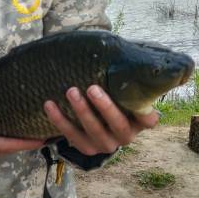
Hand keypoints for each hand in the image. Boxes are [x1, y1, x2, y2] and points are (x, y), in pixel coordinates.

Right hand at [0, 100, 43, 167]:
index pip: (6, 146)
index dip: (25, 143)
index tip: (43, 138)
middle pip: (8, 150)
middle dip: (26, 142)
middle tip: (45, 131)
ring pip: (1, 150)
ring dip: (17, 143)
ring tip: (32, 131)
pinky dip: (5, 142)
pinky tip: (9, 132)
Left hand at [44, 85, 159, 155]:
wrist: (92, 117)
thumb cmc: (110, 93)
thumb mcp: (119, 88)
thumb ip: (122, 77)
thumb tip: (114, 48)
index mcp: (139, 121)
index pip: (149, 119)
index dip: (145, 114)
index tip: (136, 98)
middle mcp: (125, 136)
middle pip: (118, 125)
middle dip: (105, 107)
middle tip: (92, 88)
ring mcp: (106, 144)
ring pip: (95, 132)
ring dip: (82, 112)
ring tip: (71, 92)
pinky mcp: (87, 149)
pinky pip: (72, 136)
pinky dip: (60, 120)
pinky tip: (49, 105)